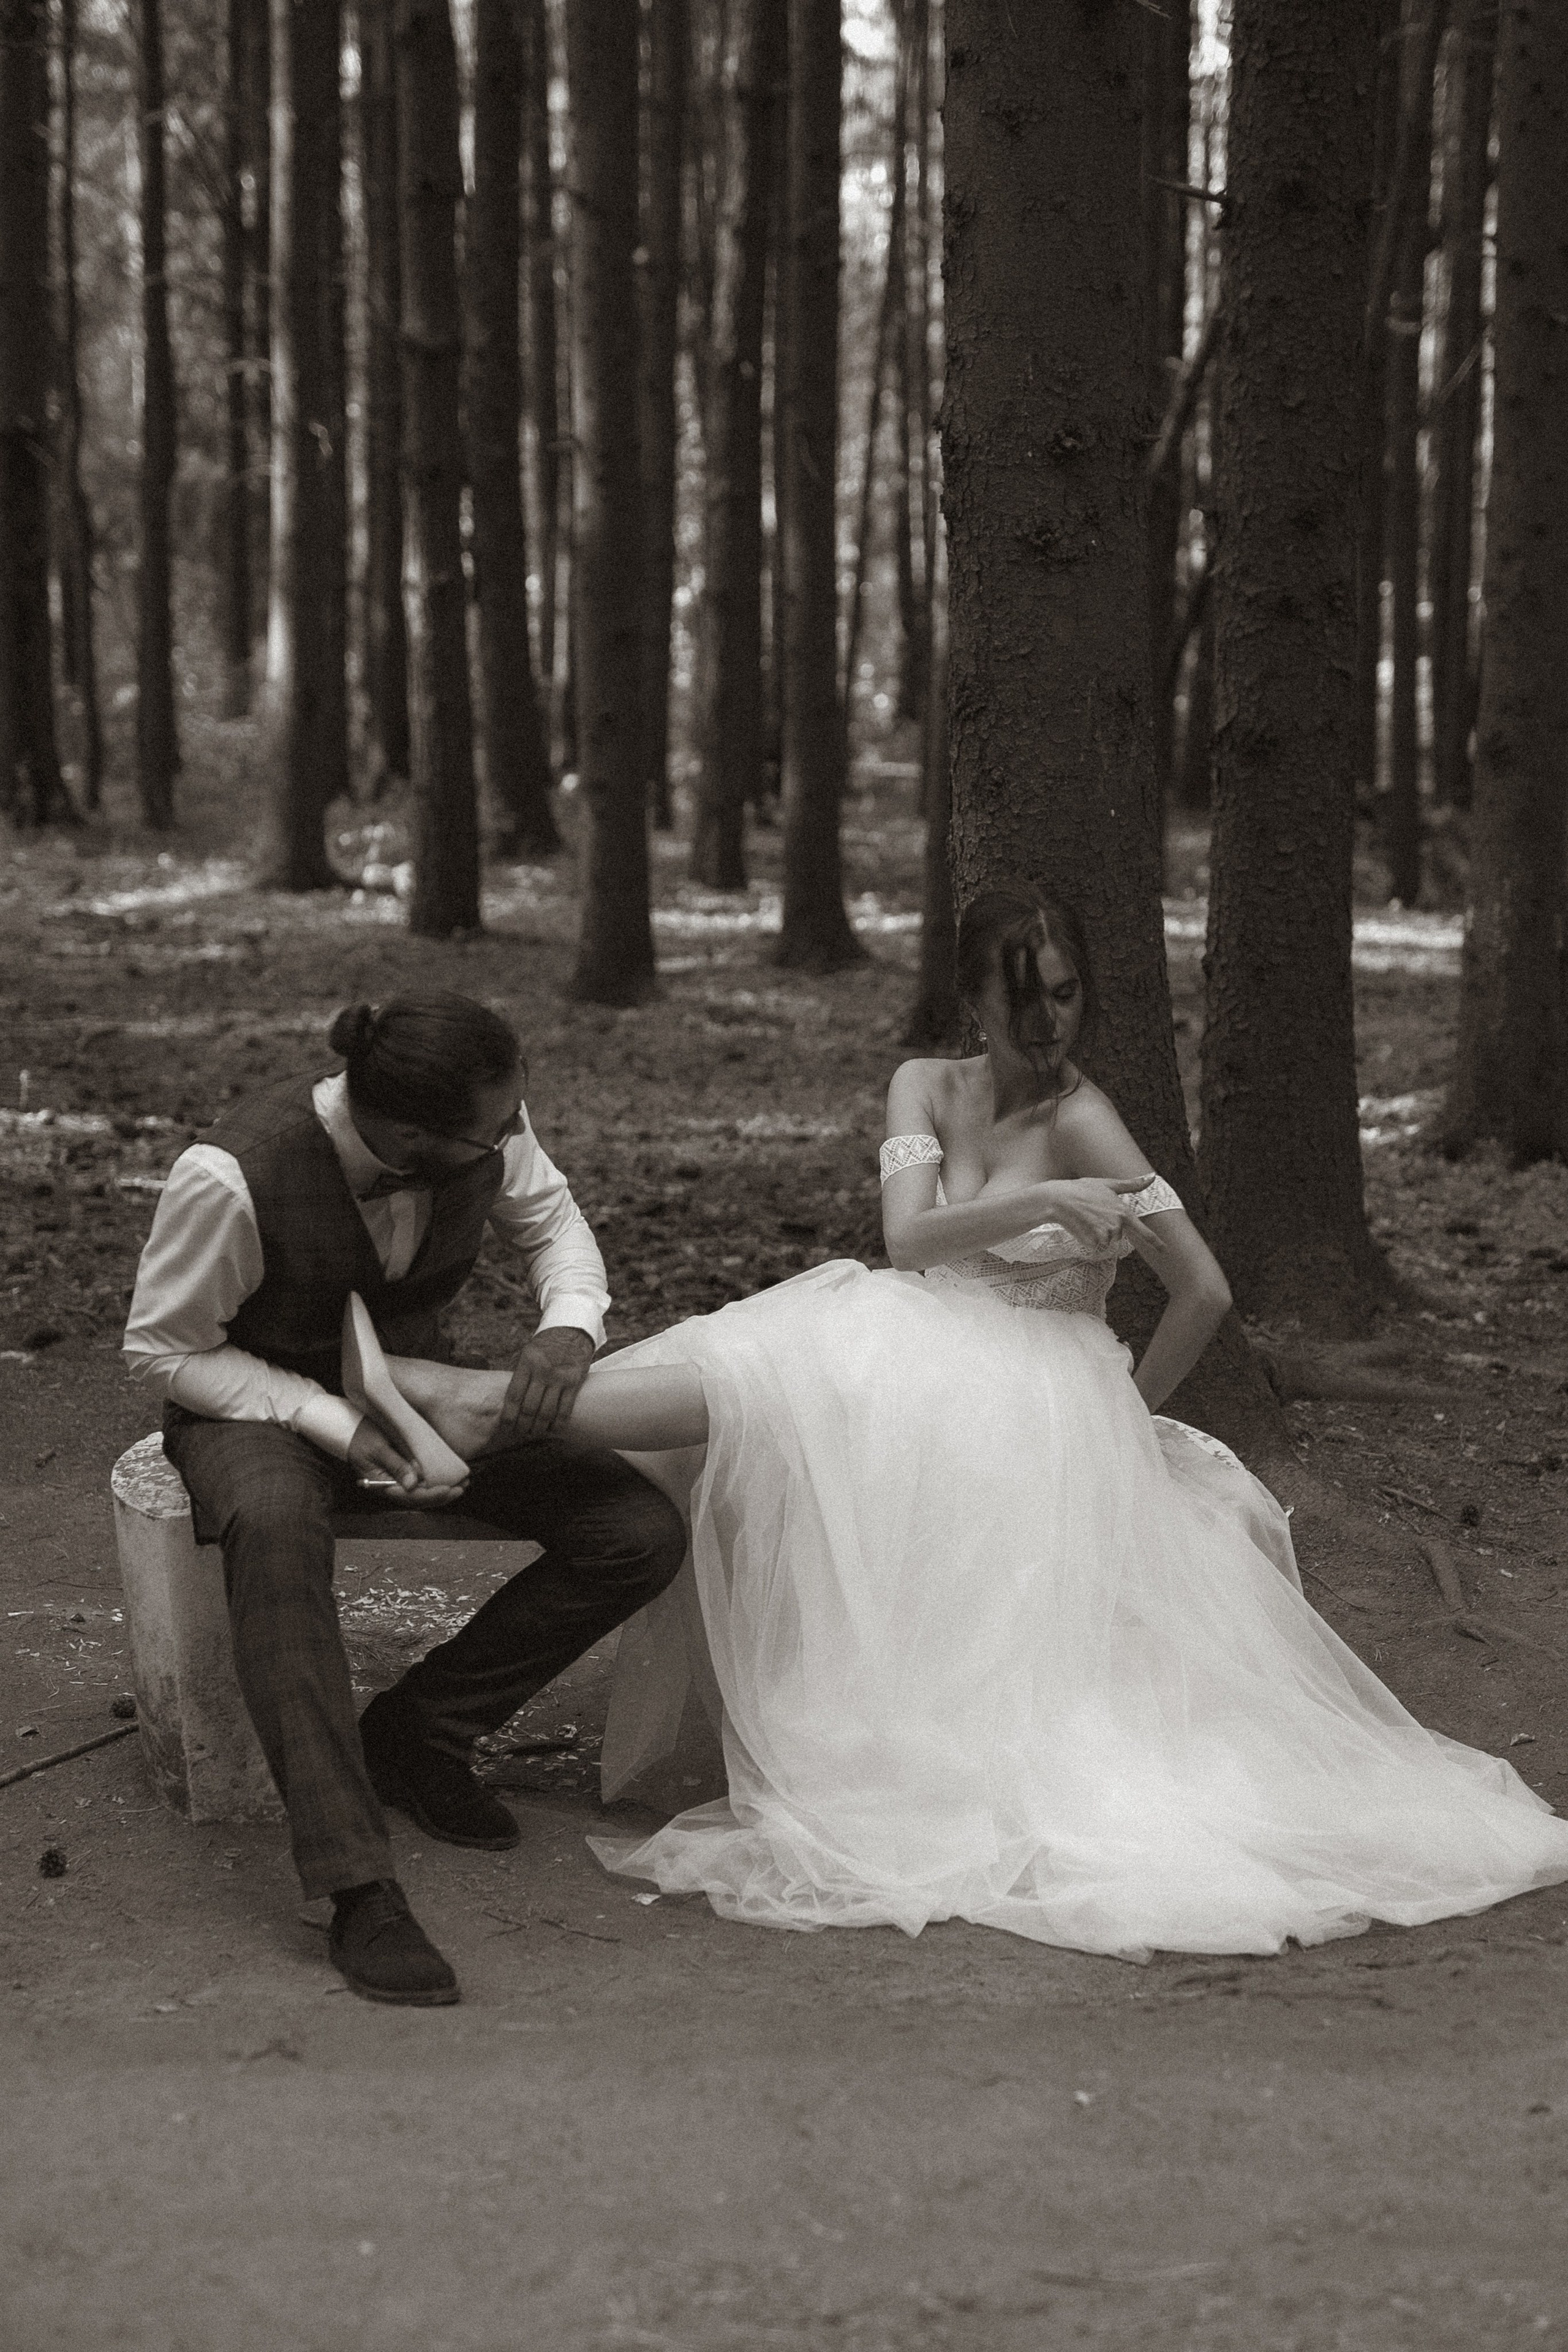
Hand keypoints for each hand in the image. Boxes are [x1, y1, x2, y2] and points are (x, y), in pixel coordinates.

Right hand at [347, 1416, 468, 1507]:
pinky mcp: (400, 1473)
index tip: (450, 1489)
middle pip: (419, 1499)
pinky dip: (435, 1482)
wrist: (348, 1430)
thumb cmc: (361, 1437)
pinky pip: (420, 1483)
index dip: (432, 1495)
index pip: (411, 1497)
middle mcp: (390, 1488)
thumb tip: (414, 1485)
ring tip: (462, 1483)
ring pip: (421, 1493)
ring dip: (442, 1490)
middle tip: (463, 1486)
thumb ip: (396, 1465)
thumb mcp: (378, 1449)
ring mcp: (395, 1482)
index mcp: (383, 1486)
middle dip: (443, 1495)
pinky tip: (449, 1478)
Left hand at [497, 1326, 596, 1443]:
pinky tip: (553, 1429)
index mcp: (527, 1363)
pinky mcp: (575, 1382)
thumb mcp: (528, 1353)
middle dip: (523, 1425)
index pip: (514, 1396)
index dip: (509, 1416)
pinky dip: (558, 1423)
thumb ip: (520, 1375)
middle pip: (529, 1408)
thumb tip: (509, 1403)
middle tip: (521, 1433)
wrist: (573, 1329)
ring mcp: (560, 1377)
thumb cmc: (546, 1344)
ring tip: (535, 1433)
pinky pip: (565, 1409)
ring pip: (546, 1412)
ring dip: (539, 1427)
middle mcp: (542, 1371)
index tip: (506, 1427)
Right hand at [1045, 1177, 1166, 1257]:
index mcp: (1123, 1211)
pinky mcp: (1093, 1240)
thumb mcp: (1108, 1184)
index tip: (1165, 1250)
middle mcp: (1116, 1224)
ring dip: (1098, 1235)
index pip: (1142, 1231)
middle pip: (1118, 1236)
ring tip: (1087, 1219)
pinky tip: (1081, 1226)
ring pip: (1106, 1242)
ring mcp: (1105, 1233)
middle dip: (1108, 1229)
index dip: (1154, 1241)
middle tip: (1094, 1214)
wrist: (1060, 1198)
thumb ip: (1132, 1184)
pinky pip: (1095, 1246)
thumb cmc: (1083, 1188)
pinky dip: (1089, 1240)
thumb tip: (1153, 1177)